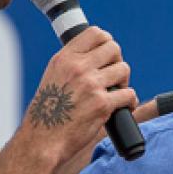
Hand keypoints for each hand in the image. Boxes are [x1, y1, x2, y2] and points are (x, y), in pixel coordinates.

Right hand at [23, 26, 134, 164]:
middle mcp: (78, 68)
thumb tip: (95, 57)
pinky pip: (129, 94)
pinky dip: (130, 101)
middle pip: (114, 48)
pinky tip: (123, 107)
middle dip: (117, 62)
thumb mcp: (53, 78)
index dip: (107, 42)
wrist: (42, 140)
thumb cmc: (47, 113)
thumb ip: (72, 64)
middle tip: (113, 76)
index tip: (108, 55)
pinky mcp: (102, 105)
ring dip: (124, 82)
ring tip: (116, 93)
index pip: (95, 33)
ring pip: (124, 69)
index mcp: (64, 59)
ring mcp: (91, 85)